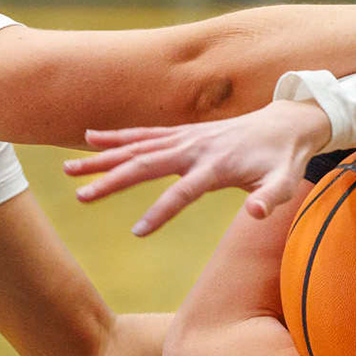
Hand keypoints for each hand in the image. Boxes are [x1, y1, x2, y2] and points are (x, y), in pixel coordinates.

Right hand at [64, 99, 330, 234]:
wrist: (286, 123)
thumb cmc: (284, 159)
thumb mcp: (286, 181)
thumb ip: (271, 199)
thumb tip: (254, 214)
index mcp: (217, 165)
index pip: (182, 192)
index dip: (161, 212)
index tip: (137, 232)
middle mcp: (194, 148)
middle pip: (146, 165)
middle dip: (112, 181)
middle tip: (81, 196)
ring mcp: (186, 138)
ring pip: (137, 148)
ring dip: (103, 158)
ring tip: (69, 169)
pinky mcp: (182, 133)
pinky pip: (145, 135)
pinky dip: (118, 137)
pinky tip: (91, 139)